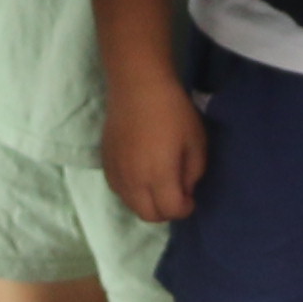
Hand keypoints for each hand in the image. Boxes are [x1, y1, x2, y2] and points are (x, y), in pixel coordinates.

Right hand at [100, 65, 205, 222]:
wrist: (138, 86)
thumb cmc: (173, 111)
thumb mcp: (197, 141)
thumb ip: (194, 172)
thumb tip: (185, 189)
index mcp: (159, 175)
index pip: (171, 211)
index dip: (185, 208)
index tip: (191, 198)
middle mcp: (134, 180)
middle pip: (149, 215)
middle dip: (166, 212)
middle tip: (175, 195)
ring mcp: (117, 172)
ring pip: (131, 205)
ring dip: (147, 203)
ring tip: (158, 185)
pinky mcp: (106, 162)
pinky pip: (118, 190)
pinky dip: (131, 192)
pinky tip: (140, 176)